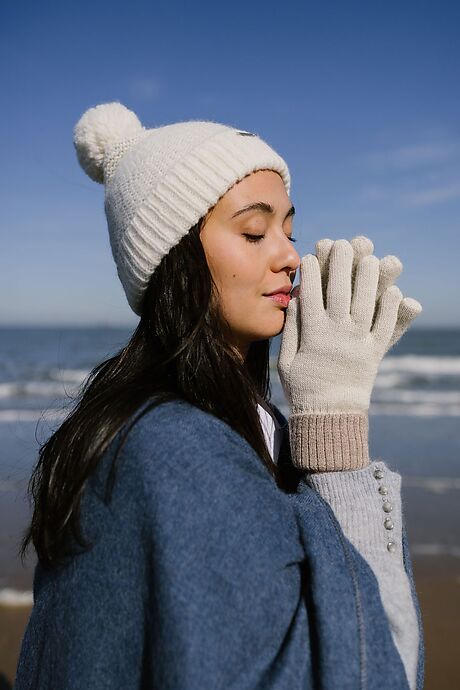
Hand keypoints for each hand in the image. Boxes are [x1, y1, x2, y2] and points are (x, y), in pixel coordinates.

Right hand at [278, 237, 421, 470]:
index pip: (311, 296)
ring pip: (366, 303)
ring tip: (370, 258)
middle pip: (340, 291)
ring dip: (368, 278)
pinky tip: (394, 292)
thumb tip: (295, 298)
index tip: (311, 255)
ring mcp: (359, 342)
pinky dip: (390, 309)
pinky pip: (385, 327)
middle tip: (342, 244)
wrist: (330, 415)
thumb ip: (291, 329)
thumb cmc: (303, 388)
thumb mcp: (287, 360)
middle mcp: (338, 334)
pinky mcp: (375, 353)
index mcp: (313, 335)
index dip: (311, 273)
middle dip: (340, 265)